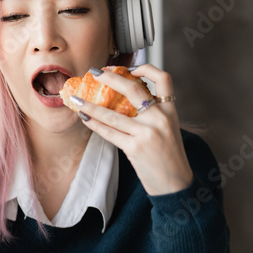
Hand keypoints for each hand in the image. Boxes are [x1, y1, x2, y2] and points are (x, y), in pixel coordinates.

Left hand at [69, 64, 193, 195]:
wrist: (175, 183)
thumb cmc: (168, 156)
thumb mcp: (168, 129)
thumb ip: (152, 113)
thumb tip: (123, 100)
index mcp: (170, 110)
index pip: (164, 79)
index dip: (146, 68)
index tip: (130, 68)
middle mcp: (160, 118)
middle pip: (133, 89)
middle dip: (111, 78)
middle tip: (95, 73)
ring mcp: (147, 133)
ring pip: (112, 114)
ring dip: (90, 106)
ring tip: (77, 100)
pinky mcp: (135, 148)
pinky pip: (109, 132)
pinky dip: (94, 124)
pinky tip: (84, 119)